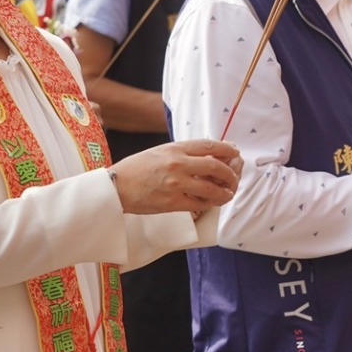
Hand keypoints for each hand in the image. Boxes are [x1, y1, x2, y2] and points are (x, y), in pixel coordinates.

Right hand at [110, 139, 240, 214]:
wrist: (116, 186)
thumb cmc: (137, 169)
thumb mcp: (160, 152)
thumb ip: (183, 153)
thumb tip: (209, 155)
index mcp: (175, 148)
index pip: (210, 146)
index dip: (228, 150)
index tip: (235, 154)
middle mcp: (178, 164)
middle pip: (216, 167)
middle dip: (230, 174)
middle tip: (233, 179)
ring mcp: (176, 184)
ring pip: (212, 189)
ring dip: (224, 193)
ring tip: (227, 194)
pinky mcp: (172, 203)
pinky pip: (199, 204)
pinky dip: (208, 204)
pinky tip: (210, 203)